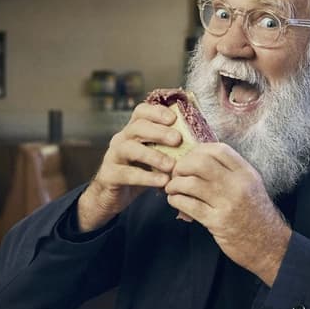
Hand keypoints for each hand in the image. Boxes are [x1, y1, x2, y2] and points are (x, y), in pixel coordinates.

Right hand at [76, 103, 180, 231]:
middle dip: (158, 131)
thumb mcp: (155, 158)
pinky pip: (126, 174)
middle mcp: (121, 139)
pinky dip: (146, 177)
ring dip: (152, 155)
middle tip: (178, 139)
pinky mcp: (109, 175)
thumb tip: (200, 142)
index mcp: (133, 131)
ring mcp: (112, 156)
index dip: (156, 112)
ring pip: (130, 148)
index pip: (141, 112)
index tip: (174, 118)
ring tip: (171, 165)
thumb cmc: (140, 174)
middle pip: (137, 127)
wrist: (113, 197)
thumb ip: (170, 149)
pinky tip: (162, 182)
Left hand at [163, 144, 291, 285]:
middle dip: (182, 166)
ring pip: (191, 183)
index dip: (198, 150)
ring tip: (172, 188)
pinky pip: (189, 204)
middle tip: (176, 174)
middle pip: (201, 163)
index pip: (219, 150)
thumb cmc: (256, 215)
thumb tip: (199, 160)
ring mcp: (228, 203)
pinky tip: (175, 201)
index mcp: (246, 173)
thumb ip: (231, 172)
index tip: (189, 158)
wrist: (269, 244)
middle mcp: (238, 185)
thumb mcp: (251, 186)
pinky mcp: (217, 222)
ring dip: (175, 184)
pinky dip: (176, 200)